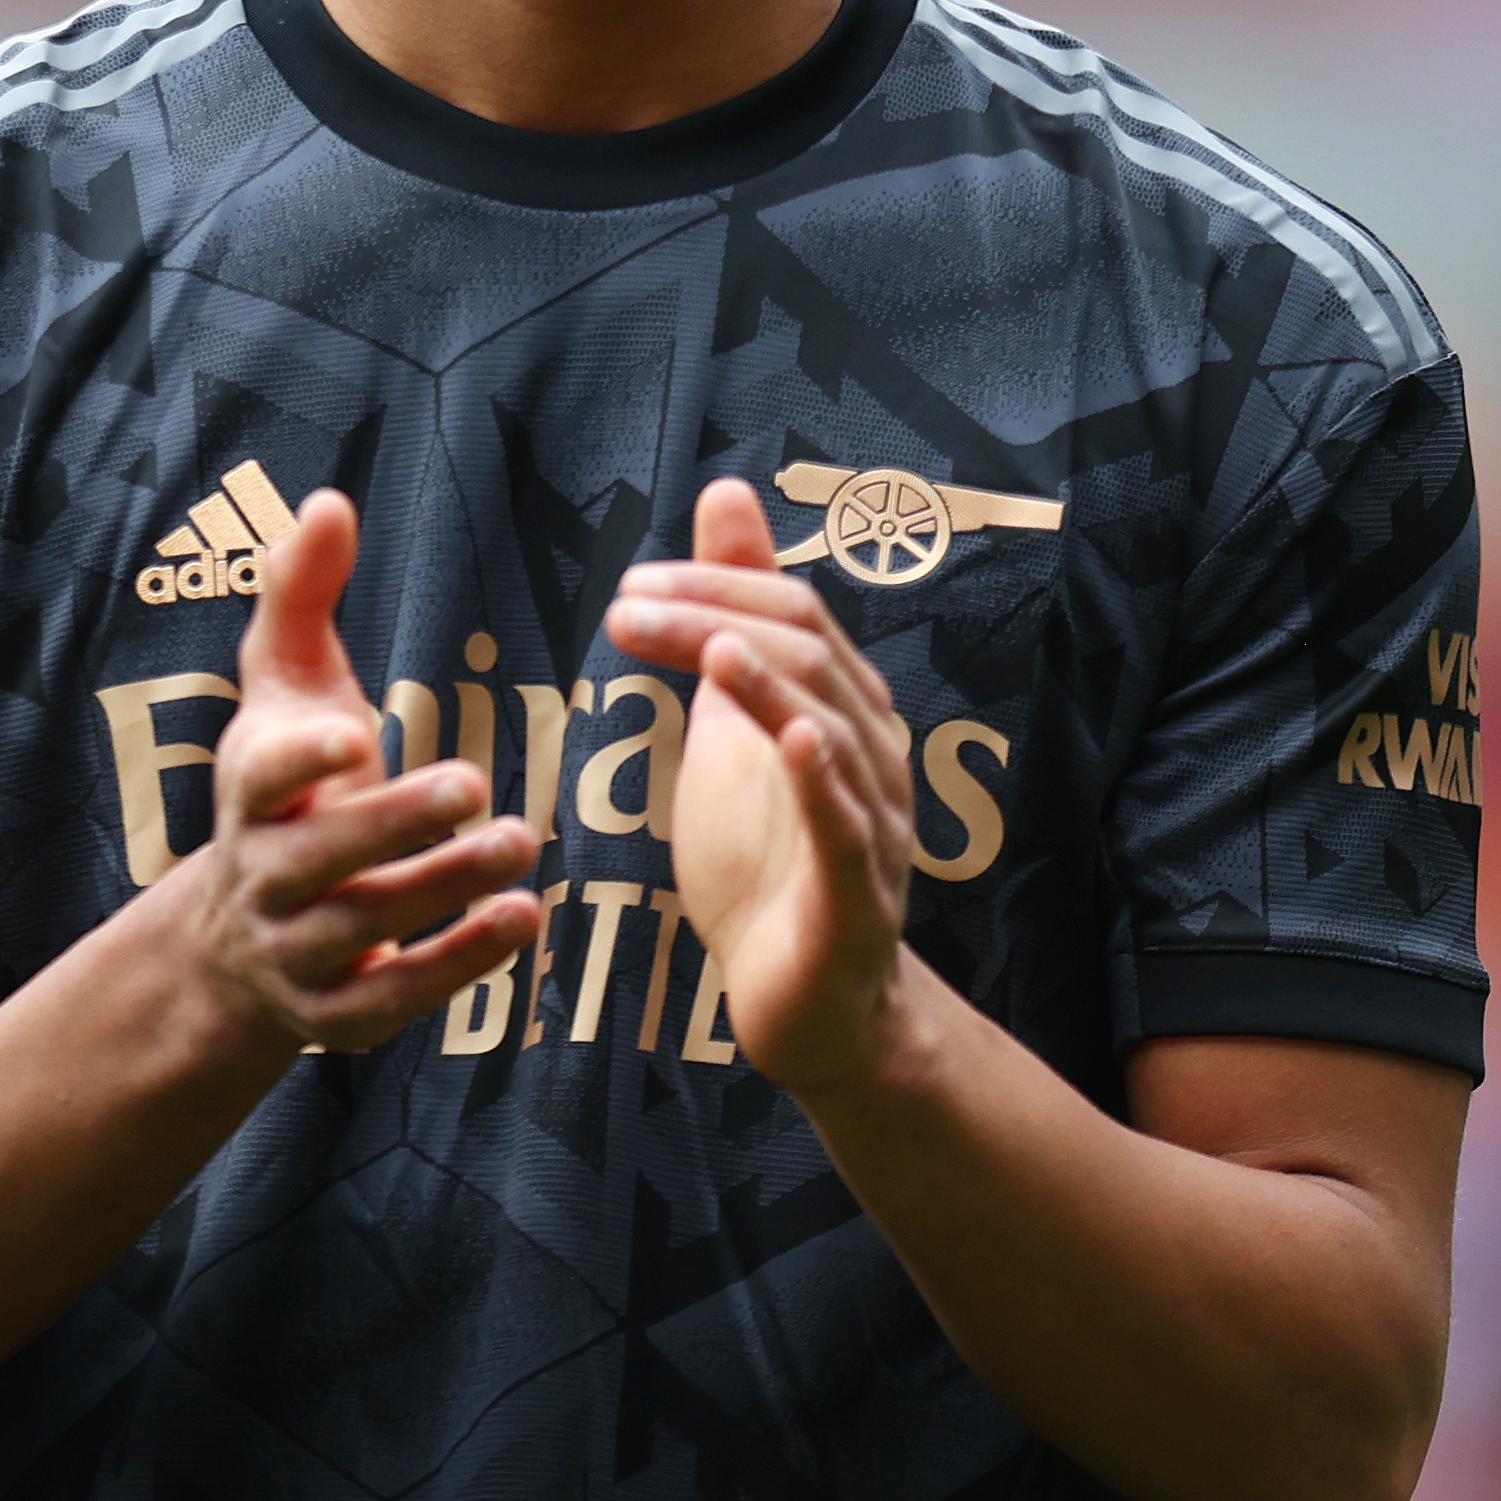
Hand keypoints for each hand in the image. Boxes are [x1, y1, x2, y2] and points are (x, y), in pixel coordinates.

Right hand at [185, 490, 541, 1054]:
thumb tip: (328, 499)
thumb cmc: (285, 783)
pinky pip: (394, 997)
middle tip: (472, 781)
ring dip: (445, 888)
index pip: (261, 778)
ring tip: (521, 845)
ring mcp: (295, 951)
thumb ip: (301, 596)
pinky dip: (457, 964)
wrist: (233, 944)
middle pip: (322, 857)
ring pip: (366, 926)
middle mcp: (262, 876)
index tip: (353, 733)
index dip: (301, 760)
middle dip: (393, 823)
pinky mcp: (339, 1014)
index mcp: (248, 791)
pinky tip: (524, 921)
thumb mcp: (285, 688)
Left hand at [605, 478, 924, 1091]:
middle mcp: (870, 754)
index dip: (716, 586)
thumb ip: (732, 615)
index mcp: (840, 708)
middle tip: (627, 609)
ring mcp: (873, 825)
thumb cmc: (769, 860)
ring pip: (835, 731)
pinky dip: (823, 781)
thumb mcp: (734, 721)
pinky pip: (849, 830)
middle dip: (718, 620)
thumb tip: (725, 496)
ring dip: (769, 685)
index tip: (630, 585)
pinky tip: (794, 740)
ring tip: (712, 646)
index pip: (792, 615)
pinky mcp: (856, 899)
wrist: (809, 1005)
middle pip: (809, 657)